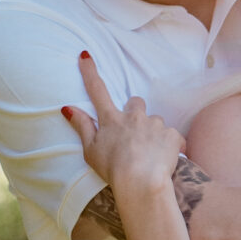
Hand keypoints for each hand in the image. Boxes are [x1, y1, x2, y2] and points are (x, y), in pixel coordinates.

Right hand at [63, 53, 182, 197]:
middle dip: (135, 113)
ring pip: (155, 122)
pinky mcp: (172, 135)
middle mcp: (134, 116)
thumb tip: (68, 107)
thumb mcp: (90, 150)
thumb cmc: (113, 170)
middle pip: (135, 103)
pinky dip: (170, 147)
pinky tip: (165, 160)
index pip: (97, 90)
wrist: (141, 184)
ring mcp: (154, 124)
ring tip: (149, 155)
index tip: (85, 55)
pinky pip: (172, 137)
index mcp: (111, 119)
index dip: (90, 71)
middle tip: (134, 135)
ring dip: (153, 133)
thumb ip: (82, 126)